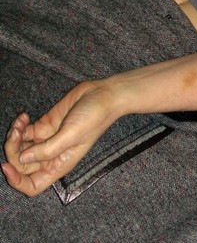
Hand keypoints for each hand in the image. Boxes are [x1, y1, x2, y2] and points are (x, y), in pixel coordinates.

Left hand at [2, 81, 117, 196]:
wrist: (103, 95)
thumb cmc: (94, 118)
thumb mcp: (72, 135)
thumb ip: (47, 150)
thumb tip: (22, 159)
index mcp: (59, 164)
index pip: (33, 185)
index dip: (16, 181)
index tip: (6, 165)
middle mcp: (52, 155)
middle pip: (22, 165)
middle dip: (14, 151)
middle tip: (17, 133)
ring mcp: (47, 140)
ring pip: (20, 148)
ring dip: (14, 136)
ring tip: (21, 122)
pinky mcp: (45, 125)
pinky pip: (24, 131)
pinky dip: (19, 125)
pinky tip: (24, 116)